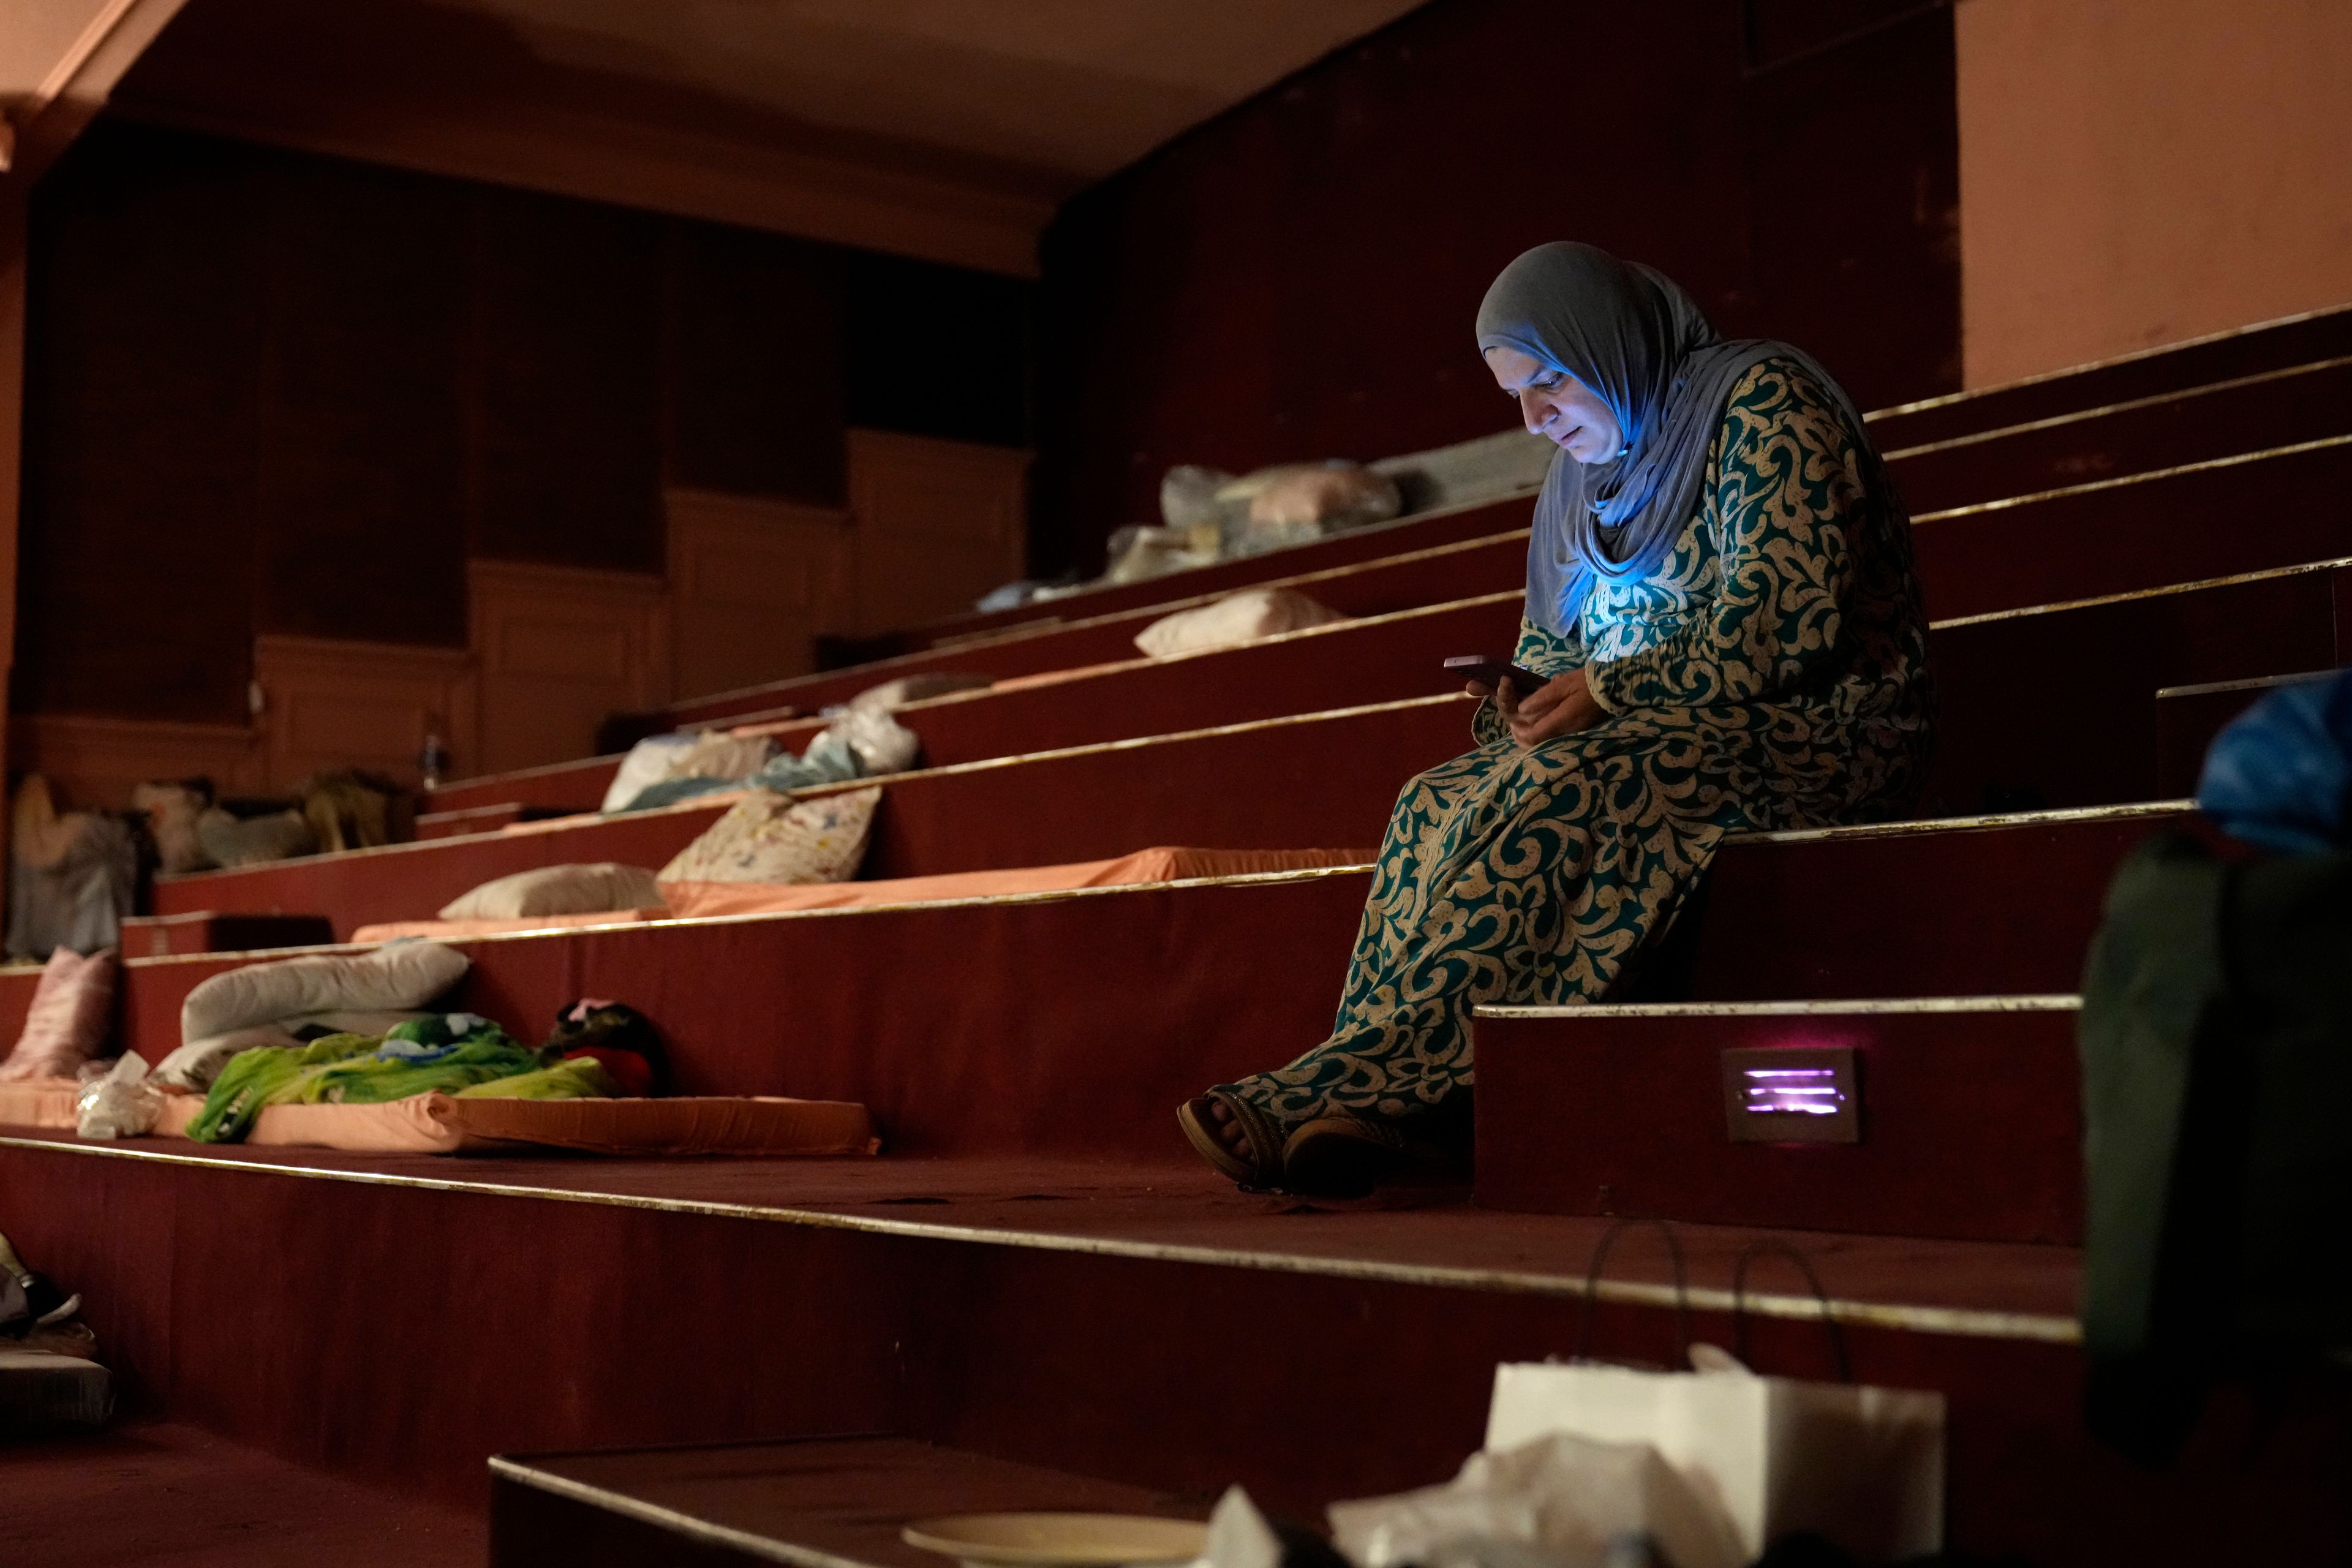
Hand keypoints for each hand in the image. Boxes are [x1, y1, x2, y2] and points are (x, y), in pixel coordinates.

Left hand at [1467, 669, 1603, 748]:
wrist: (1614, 688)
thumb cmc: (1587, 682)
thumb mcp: (1563, 684)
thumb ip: (1542, 698)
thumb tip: (1521, 710)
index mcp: (1561, 720)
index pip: (1532, 735)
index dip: (1518, 730)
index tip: (1513, 719)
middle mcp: (1565, 733)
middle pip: (1536, 744)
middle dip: (1521, 736)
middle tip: (1514, 724)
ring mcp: (1572, 735)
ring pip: (1543, 744)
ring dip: (1530, 738)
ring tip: (1523, 726)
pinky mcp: (1576, 733)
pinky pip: (1553, 740)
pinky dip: (1541, 736)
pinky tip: (1538, 726)